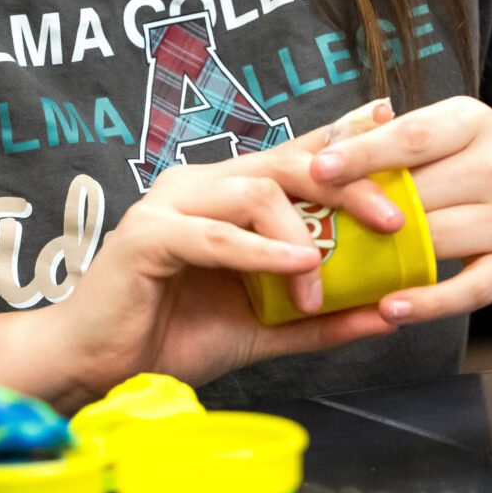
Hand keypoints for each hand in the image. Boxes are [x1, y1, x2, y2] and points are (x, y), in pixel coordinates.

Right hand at [40, 133, 403, 402]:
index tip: (391, 124)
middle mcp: (198, 185)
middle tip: (393, 220)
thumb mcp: (263, 329)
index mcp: (223, 194)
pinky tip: (297, 265)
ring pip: (254, 192)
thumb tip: (388, 316)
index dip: (342, 137)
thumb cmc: (172, 338)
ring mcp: (169, 204)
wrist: (98, 368)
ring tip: (320, 282)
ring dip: (300, 237)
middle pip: (285, 163)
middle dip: (347, 183)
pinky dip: (262, 251)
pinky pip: (217, 237)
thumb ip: (319, 320)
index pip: (292, 156)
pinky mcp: (148, 236)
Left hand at [310, 97, 491, 325]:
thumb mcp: (463, 135)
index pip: (414, 136)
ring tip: (335, 270)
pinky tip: (390, 307)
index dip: (363, 154)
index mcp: (476, 124)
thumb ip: (404, 136)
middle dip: (362, 212)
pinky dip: (428, 301)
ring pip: (437, 239)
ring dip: (385, 258)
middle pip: (418, 192)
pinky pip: (468, 289)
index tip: (318, 168)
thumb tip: (334, 137)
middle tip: (311, 229)